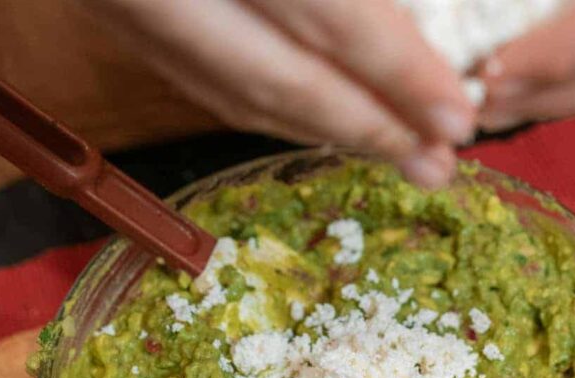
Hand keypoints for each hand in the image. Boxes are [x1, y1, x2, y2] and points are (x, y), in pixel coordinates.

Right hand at [80, 0, 476, 186]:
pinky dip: (270, 106)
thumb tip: (411, 21)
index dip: (396, 72)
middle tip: (436, 165)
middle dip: (366, 128)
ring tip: (392, 152)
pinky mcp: (118, 12)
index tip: (456, 115)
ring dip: (321, 130)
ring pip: (234, 92)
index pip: (324, 15)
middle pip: (276, 79)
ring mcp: (123, 4)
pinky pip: (202, 78)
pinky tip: (318, 117)